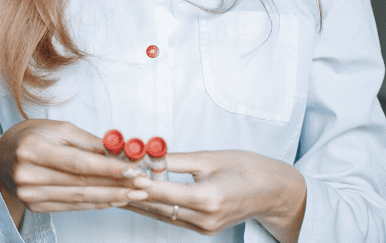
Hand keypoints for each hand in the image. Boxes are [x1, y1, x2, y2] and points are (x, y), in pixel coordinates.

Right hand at [0, 119, 147, 227]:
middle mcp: (28, 174)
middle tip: (143, 185)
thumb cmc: (31, 137)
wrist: (2, 157)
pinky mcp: (35, 206)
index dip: (108, 168)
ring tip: (135, 194)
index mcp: (33, 149)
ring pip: (79, 198)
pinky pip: (71, 206)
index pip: (78, 163)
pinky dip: (95, 203)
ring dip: (111, 197)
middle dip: (116, 184)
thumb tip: (122, 152)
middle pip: (81, 183)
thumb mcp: (58, 129)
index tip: (134, 170)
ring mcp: (29, 194)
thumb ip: (89, 142)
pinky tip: (114, 199)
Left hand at [122, 150, 305, 242]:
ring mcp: (205, 227)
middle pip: (158, 206)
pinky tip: (136, 196)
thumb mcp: (211, 158)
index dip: (139, 181)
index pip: (163, 192)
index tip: (120, 170)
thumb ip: (176, 160)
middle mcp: (205, 218)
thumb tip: (148, 156)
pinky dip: (154, 206)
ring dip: (138, 201)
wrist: (275, 192)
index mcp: (209, 198)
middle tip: (110, 178)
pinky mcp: (204, 229)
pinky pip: (172, 217)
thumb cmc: (248, 169)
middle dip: (132, 192)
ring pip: (162, 214)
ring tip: (114, 187)